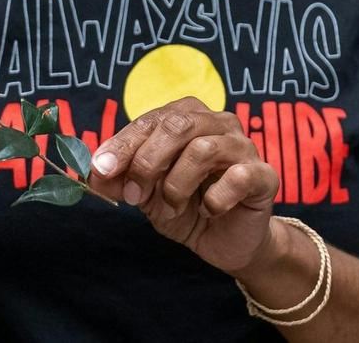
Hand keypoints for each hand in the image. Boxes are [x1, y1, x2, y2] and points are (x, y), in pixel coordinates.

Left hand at [87, 96, 278, 274]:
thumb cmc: (187, 206)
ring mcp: (243, 146)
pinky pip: (237, 177)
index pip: (150, 120)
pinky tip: (208, 211)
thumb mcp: (146, 194)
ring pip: (202, 149)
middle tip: (135, 196)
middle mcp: (217, 122)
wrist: (227, 242)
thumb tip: (94, 172)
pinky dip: (215, 199)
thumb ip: (121, 179)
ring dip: (177, 185)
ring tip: (172, 207)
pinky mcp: (264, 175)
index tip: (102, 169)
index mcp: (187, 116)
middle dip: (147, 162)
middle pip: (177, 125)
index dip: (123, 144)